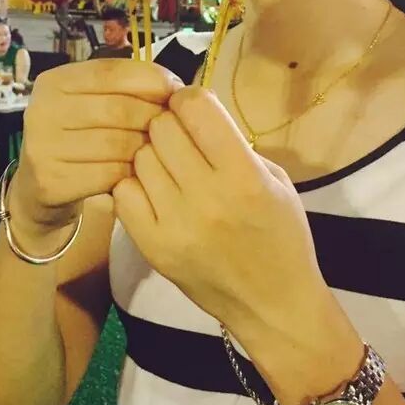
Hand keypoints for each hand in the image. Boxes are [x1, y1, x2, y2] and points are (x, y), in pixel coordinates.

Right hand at [9, 59, 182, 246]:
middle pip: (119, 109)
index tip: (175, 89)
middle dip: (154, 117)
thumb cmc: (80, 136)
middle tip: (173, 126)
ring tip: (158, 150)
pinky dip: (132, 175)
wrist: (41, 186)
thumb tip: (176, 87)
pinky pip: (111, 175)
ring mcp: (44, 147)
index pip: (111, 71)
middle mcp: (43, 110)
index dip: (151, 78)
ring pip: (119, 144)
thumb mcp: (92, 101)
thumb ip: (125, 88)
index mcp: (55, 81)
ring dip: (147, 148)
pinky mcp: (52, 181)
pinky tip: (139, 173)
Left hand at [112, 86, 329, 350]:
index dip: (190, 99)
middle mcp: (206, 197)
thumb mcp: (274, 179)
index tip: (194, 109)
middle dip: (170, 124)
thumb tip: (190, 110)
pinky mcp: (152, 246)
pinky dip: (135, 185)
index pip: (196, 107)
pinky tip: (155, 192)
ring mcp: (174, 224)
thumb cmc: (281, 235)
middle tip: (181, 139)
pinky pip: (123, 192)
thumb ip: (232, 143)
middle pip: (161, 127)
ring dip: (152, 154)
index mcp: (244, 176)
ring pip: (139, 156)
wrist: (272, 304)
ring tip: (171, 169)